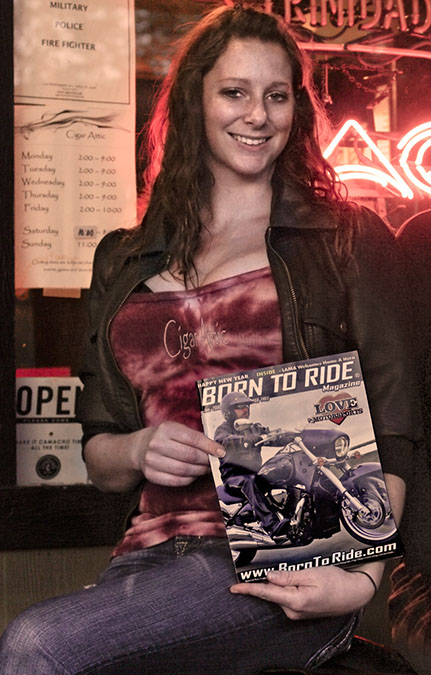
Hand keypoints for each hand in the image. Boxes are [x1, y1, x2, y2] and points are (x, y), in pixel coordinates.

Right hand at [133, 421, 224, 486]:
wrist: (140, 447)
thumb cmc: (166, 437)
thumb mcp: (178, 430)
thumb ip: (195, 437)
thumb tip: (217, 450)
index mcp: (167, 428)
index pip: (193, 439)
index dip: (210, 447)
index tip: (222, 452)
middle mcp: (157, 443)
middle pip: (189, 456)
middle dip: (206, 461)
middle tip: (214, 462)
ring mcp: (152, 460)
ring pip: (184, 470)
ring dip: (199, 471)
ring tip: (205, 469)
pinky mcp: (150, 474)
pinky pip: (176, 481)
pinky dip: (189, 479)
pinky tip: (193, 475)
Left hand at [230, 566, 377, 619]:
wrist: (355, 594)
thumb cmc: (337, 582)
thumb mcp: (312, 573)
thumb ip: (288, 576)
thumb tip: (268, 576)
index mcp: (295, 601)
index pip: (266, 593)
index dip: (249, 589)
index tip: (234, 588)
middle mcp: (294, 611)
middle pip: (273, 591)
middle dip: (274, 578)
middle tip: (292, 568)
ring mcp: (297, 613)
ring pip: (280, 593)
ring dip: (284, 582)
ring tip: (305, 573)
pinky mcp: (301, 610)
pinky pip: (288, 596)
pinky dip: (289, 587)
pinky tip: (302, 580)